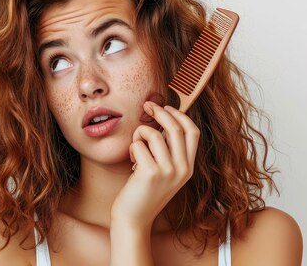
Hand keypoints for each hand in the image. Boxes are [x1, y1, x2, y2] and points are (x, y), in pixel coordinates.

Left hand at [110, 101, 199, 229]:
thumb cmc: (143, 191)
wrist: (134, 218)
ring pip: (154, 134)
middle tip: (147, 106)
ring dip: (139, 134)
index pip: (193, 132)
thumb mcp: (164, 172)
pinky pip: (138, 145)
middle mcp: (182, 169)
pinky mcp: (151, 173)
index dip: (180, 115)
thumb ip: (167, 151)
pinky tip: (131, 163)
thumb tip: (161, 119)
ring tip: (135, 148)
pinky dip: (132, 148)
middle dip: (160, 112)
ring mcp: (168, 171)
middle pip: (176, 128)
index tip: (166, 106)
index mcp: (188, 167)